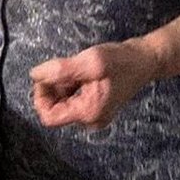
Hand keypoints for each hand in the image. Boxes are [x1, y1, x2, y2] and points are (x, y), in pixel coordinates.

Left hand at [30, 41, 159, 128]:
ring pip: (62, 103)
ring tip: (78, 71)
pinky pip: (72, 100)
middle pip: (54, 110)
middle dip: (53, 89)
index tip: (47, 77)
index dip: (41, 97)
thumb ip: (60, 71)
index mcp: (88, 113)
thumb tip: (34, 76)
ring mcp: (93, 115)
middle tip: (66, 70)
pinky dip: (70, 86)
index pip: (48, 117)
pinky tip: (82, 75)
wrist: (145, 60)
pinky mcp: (95, 107)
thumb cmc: (121, 60)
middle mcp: (90, 120)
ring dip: (62, 86)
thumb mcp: (90, 62)